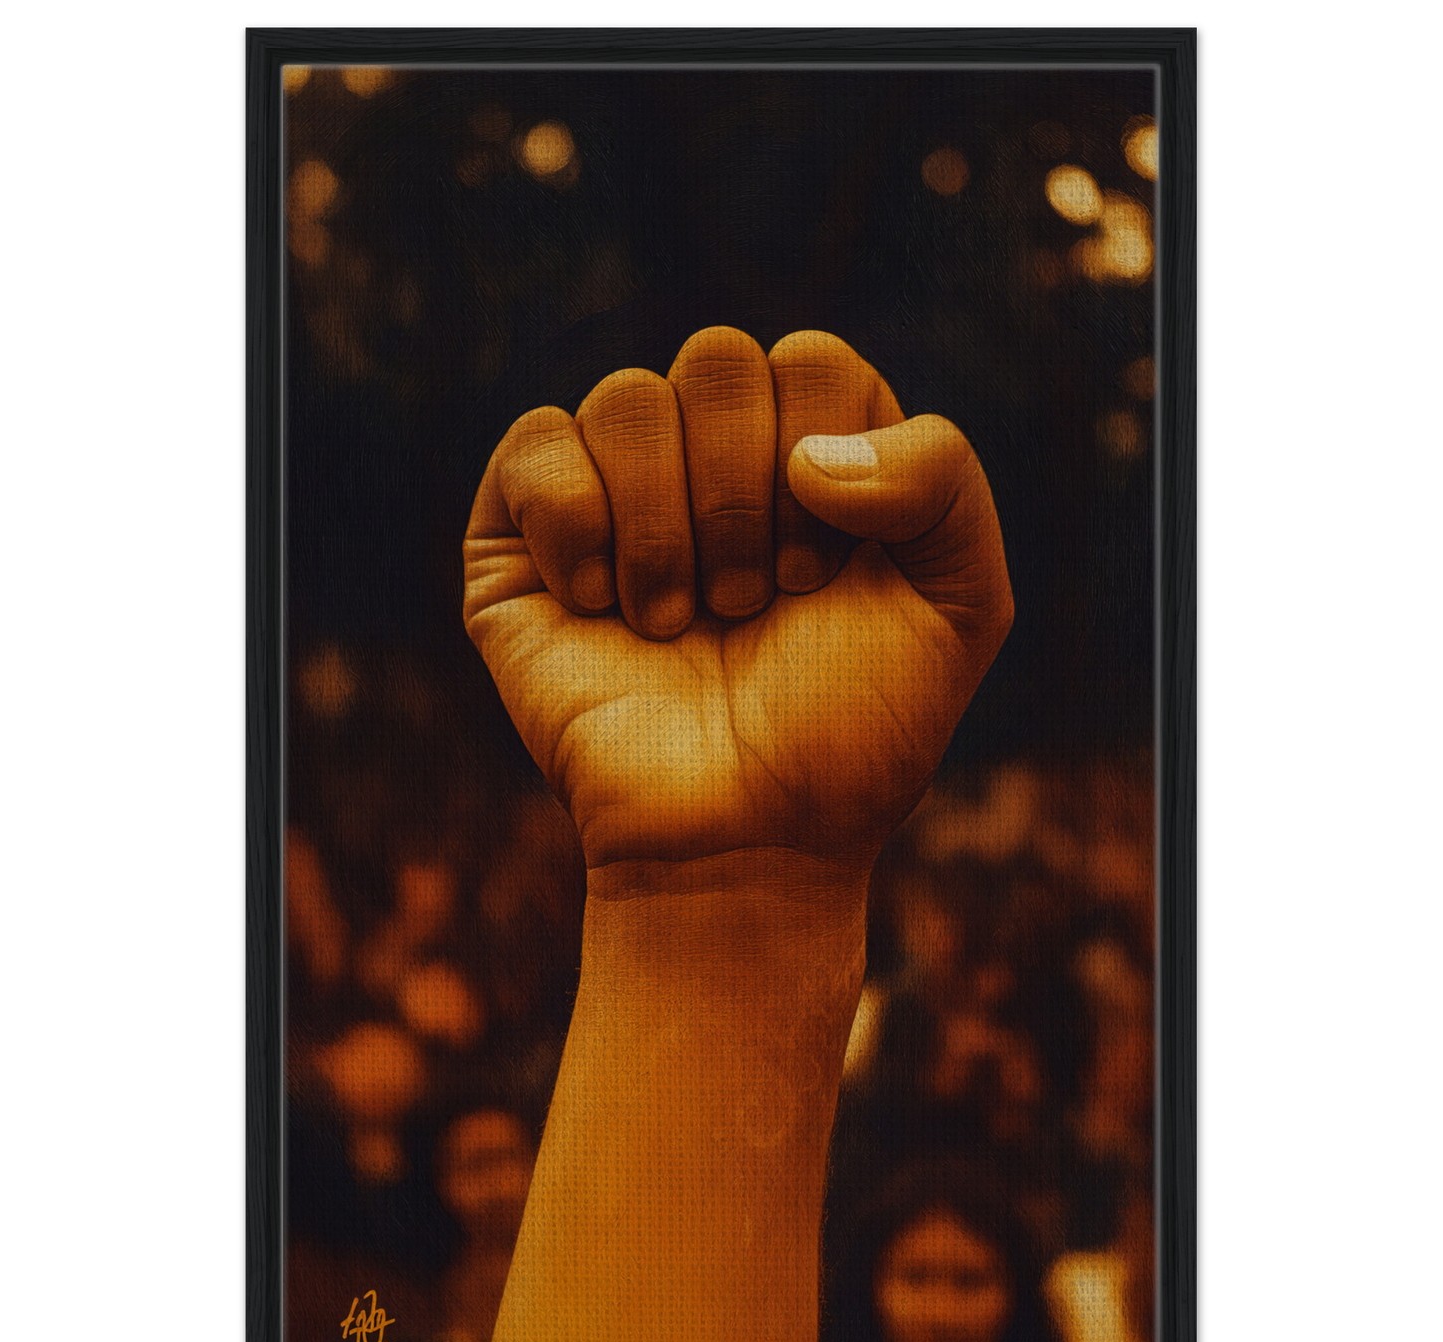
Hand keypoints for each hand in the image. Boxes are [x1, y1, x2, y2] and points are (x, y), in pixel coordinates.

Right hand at [463, 327, 1011, 874]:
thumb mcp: (960, 605)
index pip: (813, 362)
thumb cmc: (851, 732)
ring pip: (627, 399)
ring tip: (678, 624)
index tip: (818, 580)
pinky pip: (536, 445)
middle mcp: (712, 457)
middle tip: (750, 606)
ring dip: (667, 532)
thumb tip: (807, 452)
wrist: (743, 839)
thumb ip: (944, 477)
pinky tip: (601, 608)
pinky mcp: (522, 538)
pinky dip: (577, 526)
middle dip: (741, 498)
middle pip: (717, 360)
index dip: (822, 466)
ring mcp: (616, 492)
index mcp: (814, 453)